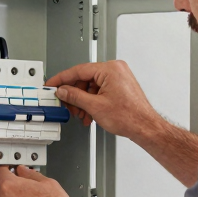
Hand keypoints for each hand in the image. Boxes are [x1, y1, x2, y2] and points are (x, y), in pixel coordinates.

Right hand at [47, 60, 161, 139]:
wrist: (144, 127)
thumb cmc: (129, 116)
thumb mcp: (94, 106)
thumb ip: (75, 96)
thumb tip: (63, 90)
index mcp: (110, 69)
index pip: (79, 70)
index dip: (62, 78)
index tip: (52, 83)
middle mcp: (115, 69)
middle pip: (85, 79)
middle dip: (74, 94)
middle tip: (66, 104)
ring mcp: (119, 77)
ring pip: (91, 86)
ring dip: (83, 100)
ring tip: (81, 113)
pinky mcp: (120, 85)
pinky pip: (100, 89)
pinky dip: (92, 100)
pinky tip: (89, 112)